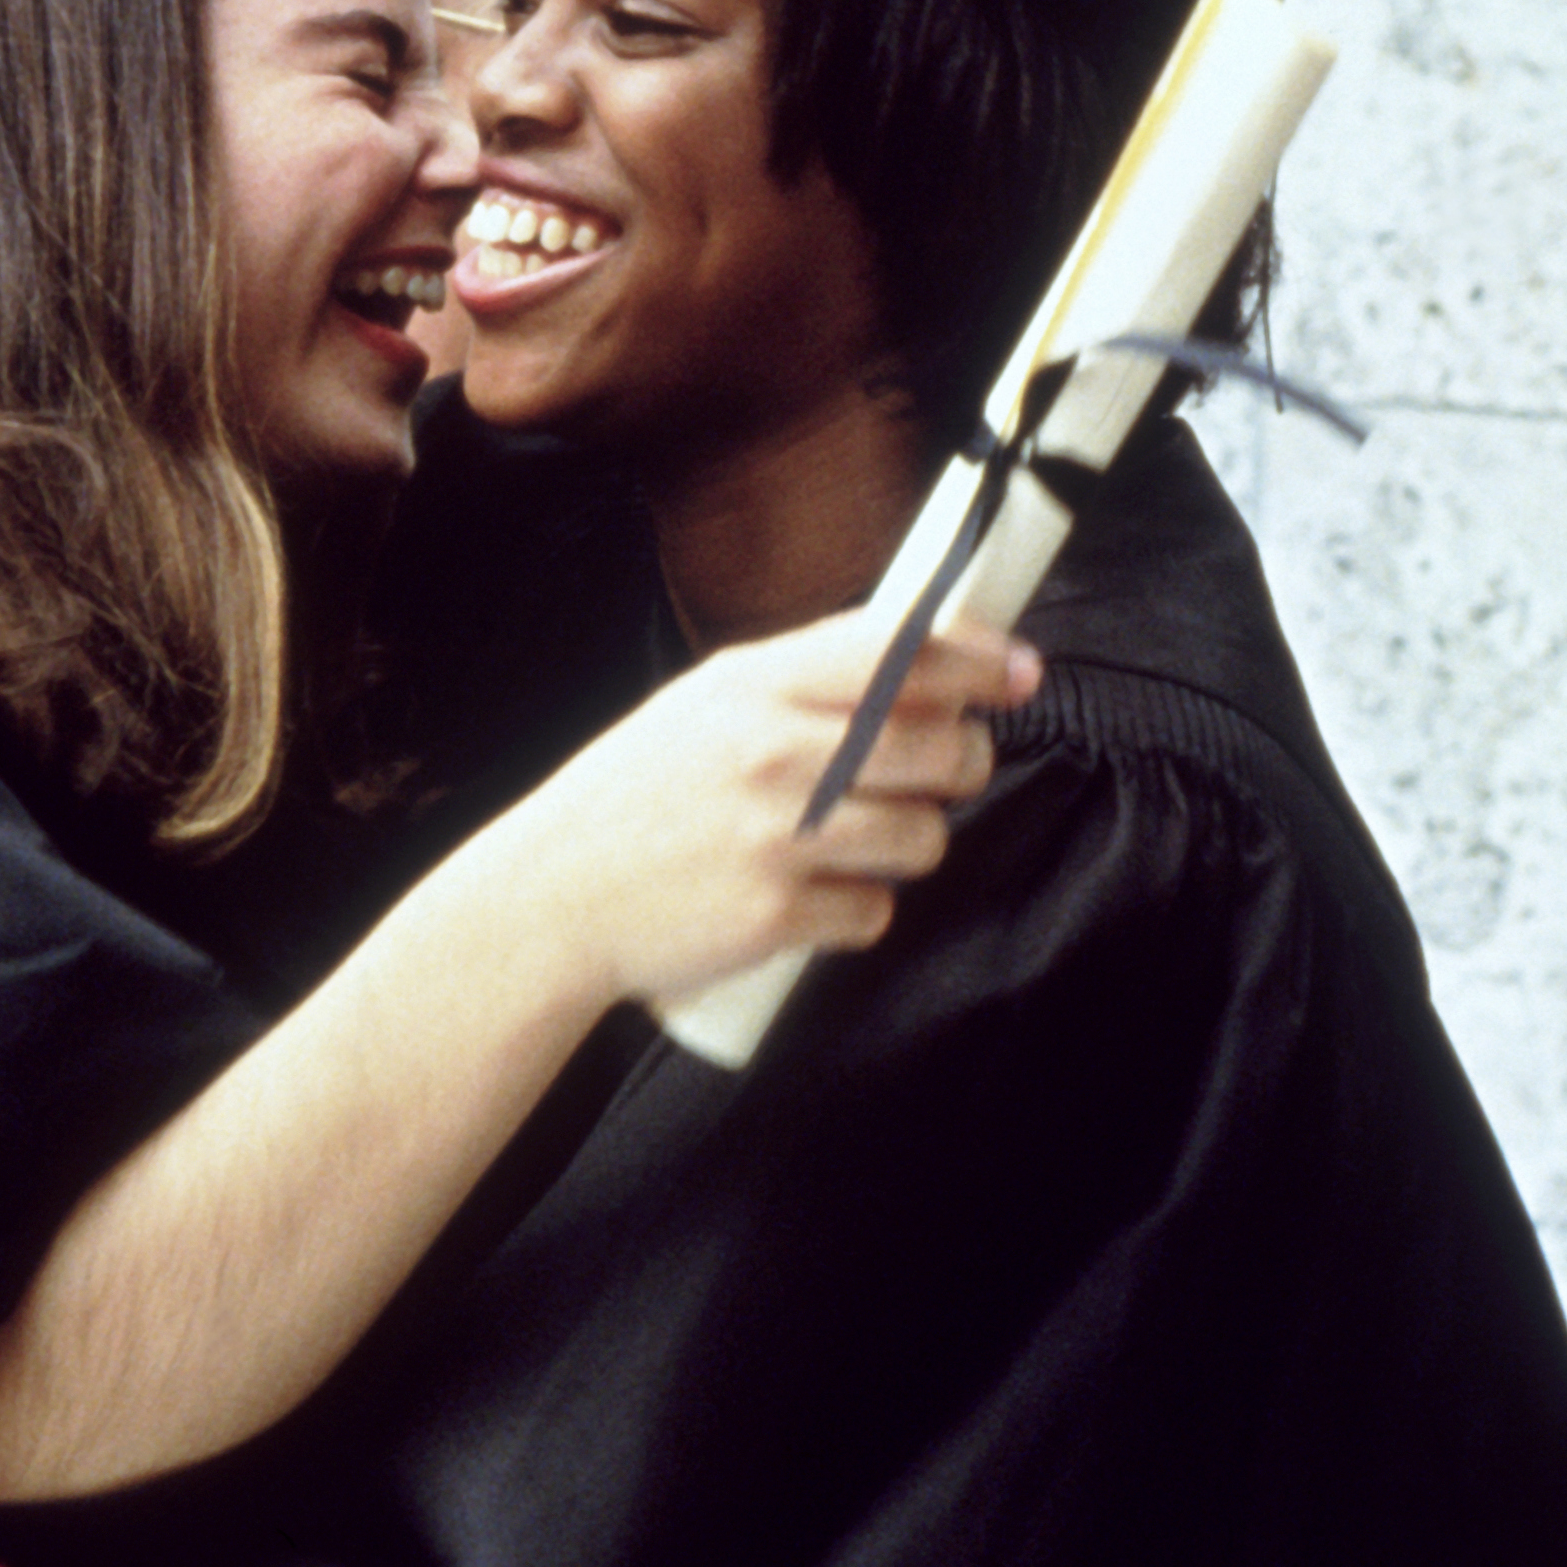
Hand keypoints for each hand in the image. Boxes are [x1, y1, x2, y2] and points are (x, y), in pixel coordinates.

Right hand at [467, 611, 1042, 1010]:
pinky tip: (813, 897)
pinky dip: (858, 910)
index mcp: (754, 684)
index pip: (901, 648)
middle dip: (965, 762)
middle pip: (941, 749)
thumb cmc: (636, 799)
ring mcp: (776, 838)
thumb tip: (926, 664)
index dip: (980, 656)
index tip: (1019, 670)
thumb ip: (803, 681)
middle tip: (946, 769)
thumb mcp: (704, 706)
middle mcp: (772, 752)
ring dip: (915, 843)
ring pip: (926, 838)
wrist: (547, 903)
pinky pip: (876, 912)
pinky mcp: (776, 918)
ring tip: (864, 839)